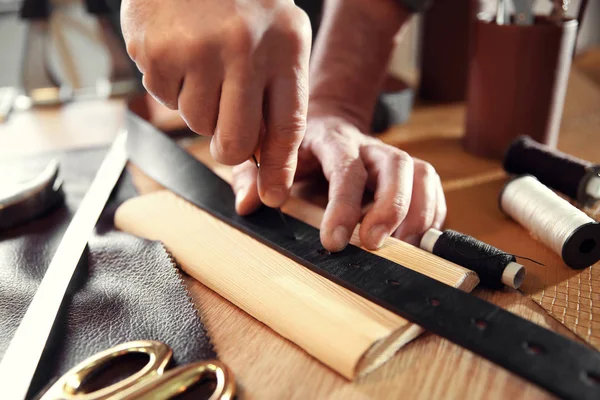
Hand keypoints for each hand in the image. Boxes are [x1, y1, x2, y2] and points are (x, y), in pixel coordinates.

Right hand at [121, 0, 310, 207]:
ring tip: (203, 62)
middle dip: (229, 148)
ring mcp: (196, 50)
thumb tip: (262, 164)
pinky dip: (172, 85)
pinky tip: (180, 51)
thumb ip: (277, 96)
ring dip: (199, 106)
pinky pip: (165, 100)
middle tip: (224, 129)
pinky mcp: (155, 52)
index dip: (280, 169)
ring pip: (196, 124)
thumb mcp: (278, 37)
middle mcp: (243, 49)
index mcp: (284, 46)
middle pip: (234, 142)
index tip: (274, 196)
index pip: (286, 126)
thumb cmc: (242, 1)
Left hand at [232, 104, 446, 251]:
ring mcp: (391, 158)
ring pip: (421, 176)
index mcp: (333, 141)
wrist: (325, 123)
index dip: (343, 205)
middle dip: (391, 209)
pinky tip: (417, 240)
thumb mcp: (265, 152)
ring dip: (417, 216)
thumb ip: (252, 174)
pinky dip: (431, 216)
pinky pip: (432, 189)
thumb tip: (247, 204)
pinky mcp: (407, 173)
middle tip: (374, 245)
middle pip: (398, 167)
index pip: (347, 169)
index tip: (333, 242)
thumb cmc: (294, 145)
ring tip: (403, 250)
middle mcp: (369, 146)